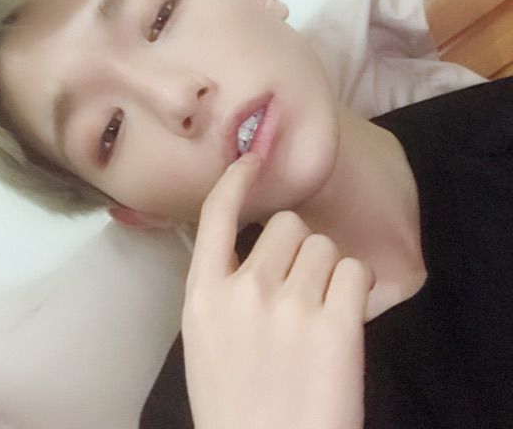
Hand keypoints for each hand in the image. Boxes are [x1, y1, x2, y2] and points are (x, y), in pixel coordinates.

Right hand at [181, 152, 374, 428]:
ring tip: (318, 312)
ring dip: (326, 271)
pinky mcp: (337, 326)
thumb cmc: (233, 399)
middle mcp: (245, 290)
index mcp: (204, 293)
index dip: (237, 179)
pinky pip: (355, 272)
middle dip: (296, 248)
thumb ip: (218, 285)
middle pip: (288, 225)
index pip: (216, 214)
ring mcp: (291, 306)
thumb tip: (242, 242)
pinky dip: (354, 291)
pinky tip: (342, 322)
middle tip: (297, 285)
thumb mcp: (204, 335)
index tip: (252, 159)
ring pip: (324, 247)